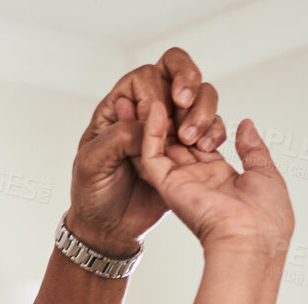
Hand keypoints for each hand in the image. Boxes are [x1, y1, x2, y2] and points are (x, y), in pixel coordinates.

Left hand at [69, 47, 225, 255]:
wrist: (110, 229)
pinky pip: (210, 128)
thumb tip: (151, 121)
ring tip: (191, 139)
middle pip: (177, 72)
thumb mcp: (93, 163)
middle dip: (186, 79)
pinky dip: (214, 132)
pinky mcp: (190, 151)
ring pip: (200, 97)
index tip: (152, 119)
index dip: (153, 92)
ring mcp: (171, 129)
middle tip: (183, 102)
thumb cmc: (94, 194)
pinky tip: (206, 149)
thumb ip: (119, 136)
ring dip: (202, 109)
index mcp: (119, 107)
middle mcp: (148, 112)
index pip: (145, 77)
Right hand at [132, 104, 292, 254]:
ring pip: (163, 144)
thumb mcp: (267, 175)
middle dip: (179, 116)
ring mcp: (182, 182)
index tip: (200, 103)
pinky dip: (151, 130)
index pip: (205, 144)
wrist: (252, 241)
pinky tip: (155, 107)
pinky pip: (152, 154)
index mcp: (223, 180)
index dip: (202, 122)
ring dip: (162, 118)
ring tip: (161, 89)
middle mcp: (199, 181)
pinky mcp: (169, 185)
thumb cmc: (266, 219)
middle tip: (176, 90)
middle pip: (182, 141)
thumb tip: (246, 125)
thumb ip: (253, 150)